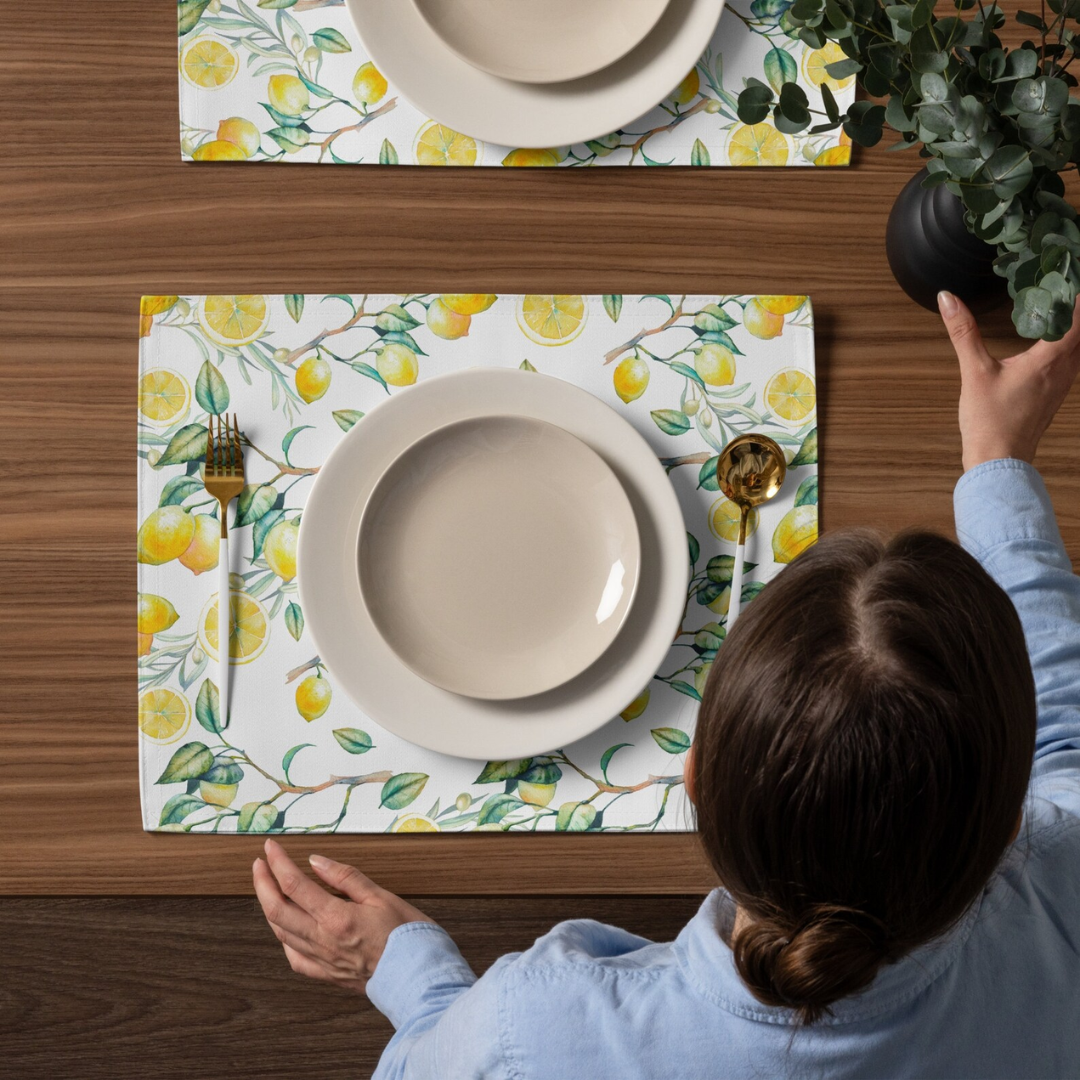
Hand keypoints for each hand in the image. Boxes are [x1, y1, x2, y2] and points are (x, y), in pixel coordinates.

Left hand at [252, 839, 435, 992]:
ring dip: (269, 907)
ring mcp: (322, 960)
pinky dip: (284, 939)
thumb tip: (317, 862)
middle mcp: (322, 941)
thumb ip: (346, 878)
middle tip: (259, 864)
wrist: (419, 978)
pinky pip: (294, 958)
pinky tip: (286, 930)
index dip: (278, 862)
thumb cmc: (408, 936)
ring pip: (281, 933)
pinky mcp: (327, 975)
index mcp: (336, 918)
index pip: (294, 885)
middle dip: (262, 883)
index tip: (271, 847)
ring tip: (268, 889)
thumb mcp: (382, 896)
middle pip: (277, 909)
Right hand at [938, 291, 1079, 470]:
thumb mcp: (974, 372)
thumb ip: (963, 332)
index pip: (1077, 317)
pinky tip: (1051, 342)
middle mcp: (1064, 370)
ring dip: (1074, 327)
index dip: (1075, 295)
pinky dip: (1068, 344)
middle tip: (1062, 286)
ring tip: (1060, 307)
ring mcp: (1062, 384)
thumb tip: (948, 299)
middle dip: (1075, 308)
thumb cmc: (990, 422)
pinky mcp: (1054, 395)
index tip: (1067, 275)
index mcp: (1050, 360)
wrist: (999, 461)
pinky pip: (1072, 361)